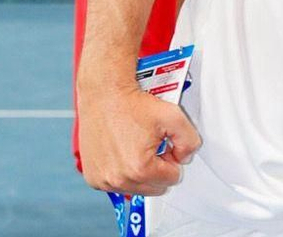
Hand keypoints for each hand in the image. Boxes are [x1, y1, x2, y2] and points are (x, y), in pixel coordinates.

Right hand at [77, 80, 201, 196]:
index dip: (172, 158)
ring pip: (137, 188)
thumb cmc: (133, 104)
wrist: (105, 95)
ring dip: (141, 172)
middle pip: (154, 187)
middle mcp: (117, 179)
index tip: (163, 143)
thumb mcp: (174, 117)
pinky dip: (123, 173)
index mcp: (139, 168)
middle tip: (151, 145)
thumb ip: (190, 141)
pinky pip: (117, 185)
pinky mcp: (93, 178)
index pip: (172, 178)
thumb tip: (185, 158)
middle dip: (158, 168)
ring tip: (136, 147)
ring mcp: (102, 180)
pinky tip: (122, 152)